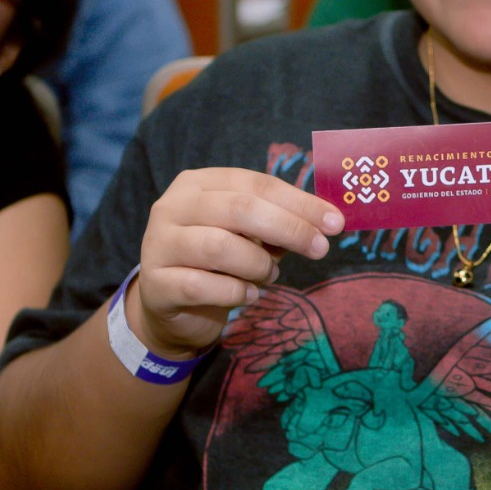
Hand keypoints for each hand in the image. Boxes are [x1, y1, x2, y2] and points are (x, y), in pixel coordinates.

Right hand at [136, 169, 343, 354]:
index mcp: (199, 183)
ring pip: (220, 247)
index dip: (299, 202)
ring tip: (270, 275)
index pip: (256, 184)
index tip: (335, 222)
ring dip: (258, 265)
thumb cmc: (218, 262)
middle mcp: (173, 206)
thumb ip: (279, 224)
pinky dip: (236, 293)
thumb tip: (328, 221)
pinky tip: (249, 296)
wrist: (170, 306)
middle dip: (289, 228)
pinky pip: (203, 286)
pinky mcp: (155, 282)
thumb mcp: (249, 236)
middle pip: (240, 209)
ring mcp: (158, 243)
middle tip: (320, 248)